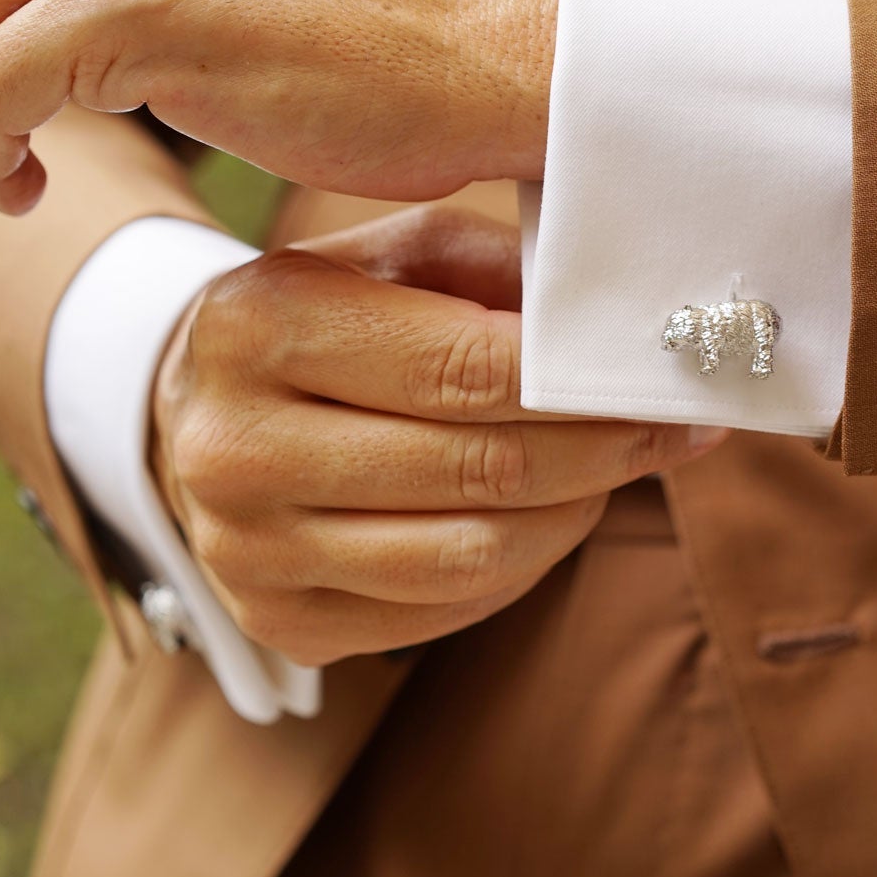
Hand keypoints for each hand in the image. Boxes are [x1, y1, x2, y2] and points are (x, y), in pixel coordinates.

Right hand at [150, 205, 723, 666]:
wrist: (199, 407)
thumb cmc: (330, 309)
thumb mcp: (397, 253)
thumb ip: (502, 272)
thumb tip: (627, 322)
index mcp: (259, 325)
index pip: (464, 368)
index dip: (583, 381)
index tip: (665, 374)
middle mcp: (235, 447)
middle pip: (478, 468)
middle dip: (604, 449)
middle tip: (677, 427)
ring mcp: (248, 551)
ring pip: (473, 555)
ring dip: (576, 512)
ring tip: (618, 467)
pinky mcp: (280, 624)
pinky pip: (447, 608)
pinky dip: (524, 563)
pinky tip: (550, 514)